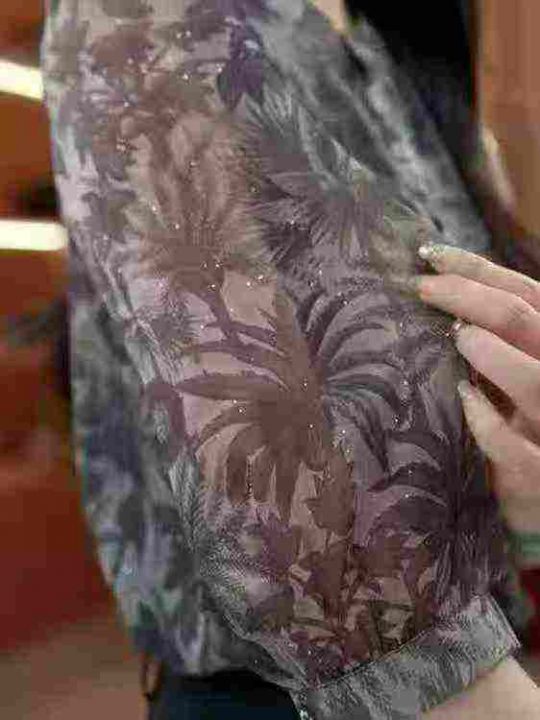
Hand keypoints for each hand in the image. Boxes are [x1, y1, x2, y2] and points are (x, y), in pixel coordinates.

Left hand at [416, 244, 539, 548]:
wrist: (539, 501)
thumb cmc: (520, 432)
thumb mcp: (510, 379)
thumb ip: (491, 342)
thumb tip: (435, 291)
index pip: (527, 293)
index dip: (479, 269)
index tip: (428, 254)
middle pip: (527, 319)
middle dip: (472, 295)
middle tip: (421, 287)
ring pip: (538, 379)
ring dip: (492, 352)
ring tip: (455, 335)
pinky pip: (517, 449)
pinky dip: (489, 421)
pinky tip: (462, 398)